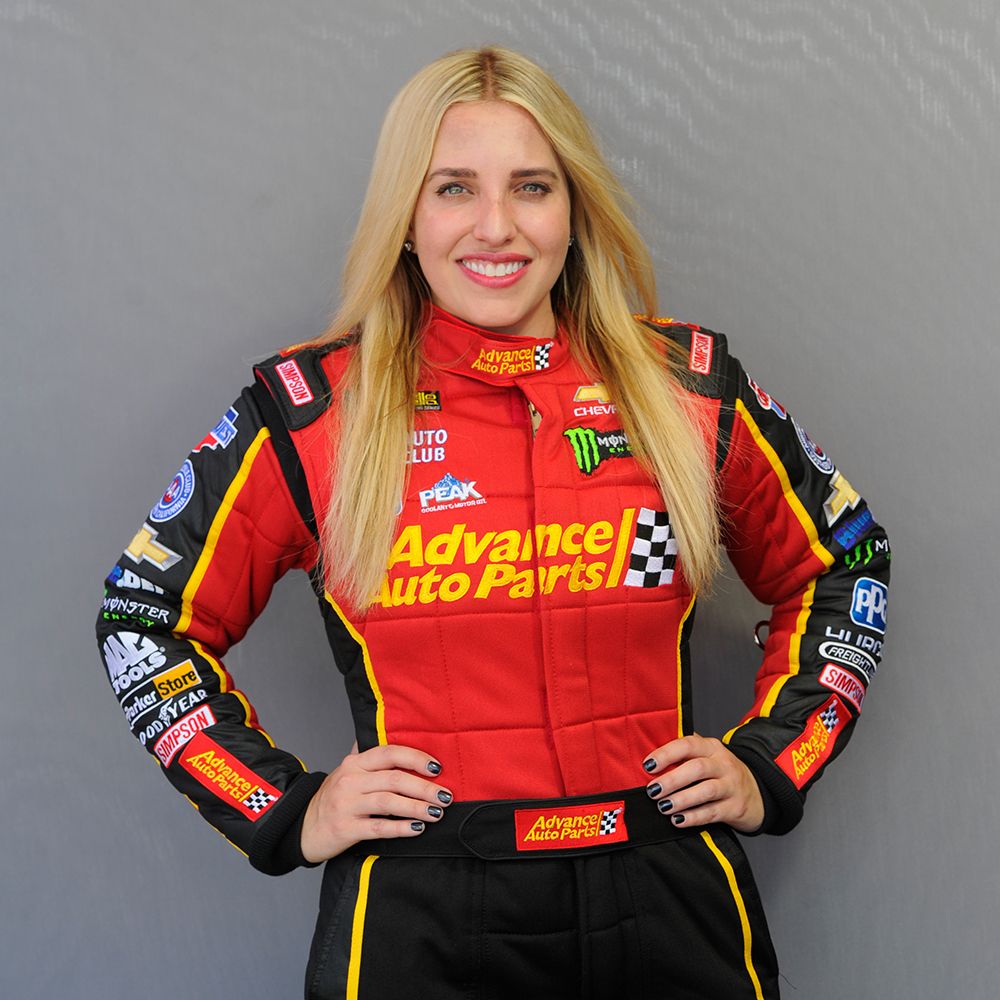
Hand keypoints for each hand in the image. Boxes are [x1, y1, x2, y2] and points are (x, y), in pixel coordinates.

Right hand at [300, 743, 453, 862]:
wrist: (304, 827)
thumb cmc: (334, 797)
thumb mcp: (348, 771)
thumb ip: (369, 755)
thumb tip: (391, 732)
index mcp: (355, 763)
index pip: (389, 753)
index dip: (415, 758)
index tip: (437, 767)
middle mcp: (350, 780)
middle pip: (394, 779)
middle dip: (424, 787)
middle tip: (446, 795)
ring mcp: (346, 805)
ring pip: (389, 802)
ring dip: (417, 807)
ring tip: (437, 812)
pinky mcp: (345, 829)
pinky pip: (378, 827)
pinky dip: (400, 827)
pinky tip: (417, 828)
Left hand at [641, 734, 763, 832]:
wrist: (755, 792)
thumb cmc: (718, 772)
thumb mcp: (705, 756)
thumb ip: (682, 752)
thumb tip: (648, 753)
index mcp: (711, 747)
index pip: (688, 744)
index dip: (666, 754)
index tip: (648, 765)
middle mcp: (723, 764)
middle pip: (697, 768)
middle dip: (672, 779)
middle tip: (652, 790)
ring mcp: (732, 785)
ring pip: (706, 791)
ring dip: (682, 799)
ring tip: (663, 806)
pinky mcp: (736, 807)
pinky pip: (713, 813)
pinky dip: (693, 817)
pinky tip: (677, 820)